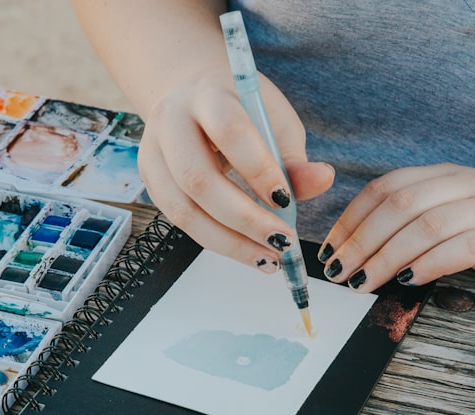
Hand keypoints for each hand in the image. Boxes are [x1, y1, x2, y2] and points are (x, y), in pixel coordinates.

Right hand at [138, 67, 334, 270]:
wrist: (193, 96)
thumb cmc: (241, 109)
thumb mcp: (275, 120)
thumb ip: (294, 156)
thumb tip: (322, 181)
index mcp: (207, 95)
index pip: (229, 131)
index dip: (258, 169)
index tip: (286, 200)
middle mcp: (170, 121)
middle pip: (197, 178)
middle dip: (244, 218)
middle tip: (282, 241)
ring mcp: (153, 153)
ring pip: (183, 209)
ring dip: (229, 242)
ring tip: (268, 259)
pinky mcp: (151, 182)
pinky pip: (180, 221)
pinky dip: (216, 242)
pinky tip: (247, 251)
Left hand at [318, 163, 474, 295]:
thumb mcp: (456, 222)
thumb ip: (415, 225)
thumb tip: (358, 251)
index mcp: (448, 176)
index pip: (387, 187)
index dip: (352, 218)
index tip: (329, 249)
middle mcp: (468, 184)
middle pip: (400, 204)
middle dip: (361, 239)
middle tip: (338, 271)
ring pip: (425, 225)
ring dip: (386, 256)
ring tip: (363, 282)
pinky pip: (461, 246)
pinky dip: (429, 263)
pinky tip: (408, 281)